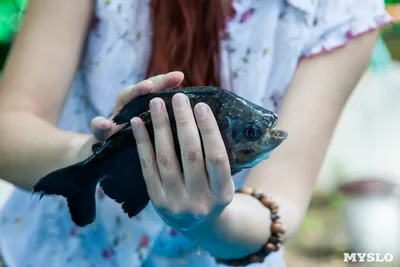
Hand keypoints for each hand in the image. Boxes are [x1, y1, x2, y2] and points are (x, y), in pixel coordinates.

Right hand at [72, 72, 183, 161]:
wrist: (97, 159)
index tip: (180, 76)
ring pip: (121, 104)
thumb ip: (163, 124)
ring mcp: (113, 122)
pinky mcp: (98, 137)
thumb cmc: (128, 146)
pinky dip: (99, 125)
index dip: (165, 82)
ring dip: (132, 93)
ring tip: (146, 87)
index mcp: (141, 112)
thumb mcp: (148, 134)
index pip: (155, 92)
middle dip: (152, 83)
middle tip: (164, 77)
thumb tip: (189, 116)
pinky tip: (105, 125)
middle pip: (139, 93)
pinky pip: (97, 129)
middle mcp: (127, 112)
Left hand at [130, 92, 234, 231]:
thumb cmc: (212, 192)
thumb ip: (218, 157)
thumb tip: (205, 115)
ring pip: (167, 159)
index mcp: (223, 194)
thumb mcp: (224, 181)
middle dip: (184, 123)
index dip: (209, 130)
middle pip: (191, 155)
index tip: (201, 106)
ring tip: (157, 103)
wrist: (197, 224)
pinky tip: (138, 123)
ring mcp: (176, 203)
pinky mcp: (157, 201)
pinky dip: (142, 143)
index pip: (217, 158)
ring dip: (161, 127)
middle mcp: (200, 201)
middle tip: (179, 98)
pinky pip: (147, 167)